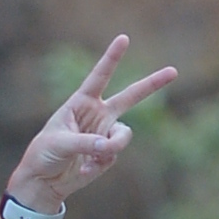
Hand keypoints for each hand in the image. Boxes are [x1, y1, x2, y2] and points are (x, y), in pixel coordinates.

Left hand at [9, 38, 178, 210]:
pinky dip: (100, 164)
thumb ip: (86, 143)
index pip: (99, 76)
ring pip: (124, 134)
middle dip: (152, 84)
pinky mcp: (107, 154)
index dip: (112, 58)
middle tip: (174, 71)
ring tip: (97, 156)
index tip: (124, 38)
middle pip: (130, 96)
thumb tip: (108, 147)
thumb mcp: (60, 143)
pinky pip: (114, 155)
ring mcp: (105, 134)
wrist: (44, 180)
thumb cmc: (44, 153)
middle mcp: (97, 114)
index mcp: (81, 102)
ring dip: (114, 145)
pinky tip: (84, 170)